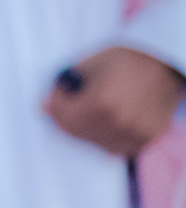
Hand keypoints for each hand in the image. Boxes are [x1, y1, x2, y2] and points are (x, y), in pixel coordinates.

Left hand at [42, 46, 183, 157]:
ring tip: (86, 110)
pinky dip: (103, 138)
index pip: (64, 116)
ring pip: (92, 142)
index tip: (51, 97)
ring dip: (82, 129)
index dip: (53, 106)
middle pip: (76, 132)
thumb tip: (43, 106)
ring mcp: (132, 134)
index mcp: (102, 102)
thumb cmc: (126, 60)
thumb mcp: (91, 63)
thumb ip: (65, 84)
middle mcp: (118, 123)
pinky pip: (112, 147)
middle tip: (63, 105)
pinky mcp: (143, 140)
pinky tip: (103, 121)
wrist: (164, 66)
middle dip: (64, 118)